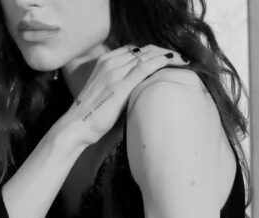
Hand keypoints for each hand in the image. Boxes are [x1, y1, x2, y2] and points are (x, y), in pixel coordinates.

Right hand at [59, 44, 188, 146]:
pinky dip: (161, 61)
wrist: (75, 126)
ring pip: (146, 55)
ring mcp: (114, 73)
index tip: (167, 58)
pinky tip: (173, 61)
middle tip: (180, 58)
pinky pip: (144, 67)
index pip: (133, 50)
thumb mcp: (104, 93)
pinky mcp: (120, 86)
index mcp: (104, 62)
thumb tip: (140, 92)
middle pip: (143, 50)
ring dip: (167, 55)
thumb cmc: (90, 116)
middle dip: (163, 51)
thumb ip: (120, 86)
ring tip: (183, 60)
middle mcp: (109, 63)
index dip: (152, 52)